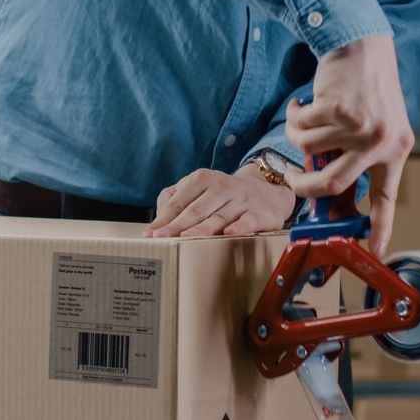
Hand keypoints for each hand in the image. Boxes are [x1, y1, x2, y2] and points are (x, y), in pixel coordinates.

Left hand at [146, 164, 297, 238]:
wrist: (268, 192)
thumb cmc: (224, 196)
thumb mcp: (200, 190)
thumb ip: (176, 200)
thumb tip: (156, 222)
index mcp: (203, 179)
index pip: (179, 201)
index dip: (164, 219)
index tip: (150, 235)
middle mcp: (222, 186)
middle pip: (196, 209)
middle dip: (177, 225)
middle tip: (161, 239)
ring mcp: (242, 199)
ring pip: (219, 216)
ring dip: (202, 228)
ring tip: (185, 239)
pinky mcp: (260, 213)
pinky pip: (248, 221)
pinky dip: (239, 227)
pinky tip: (228, 233)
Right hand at [283, 34, 413, 256]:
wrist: (362, 43)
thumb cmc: (366, 86)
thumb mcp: (376, 125)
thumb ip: (358, 156)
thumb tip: (326, 191)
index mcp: (396, 149)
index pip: (385, 198)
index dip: (379, 228)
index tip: (373, 251)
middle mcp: (380, 141)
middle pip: (333, 185)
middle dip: (305, 187)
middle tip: (295, 180)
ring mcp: (360, 125)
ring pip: (309, 151)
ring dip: (298, 136)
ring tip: (305, 119)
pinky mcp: (338, 109)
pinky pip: (300, 129)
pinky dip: (294, 117)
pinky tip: (303, 104)